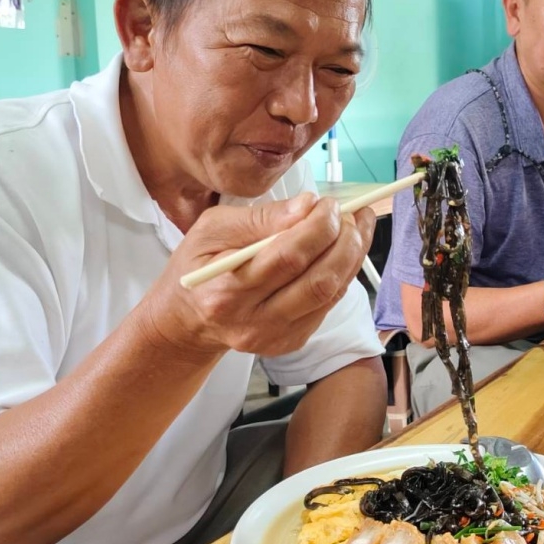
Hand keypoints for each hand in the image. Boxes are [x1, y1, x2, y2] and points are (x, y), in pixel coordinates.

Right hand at [139, 192, 375, 357]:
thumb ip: (260, 218)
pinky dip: (343, 273)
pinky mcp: (291, 340)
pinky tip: (343, 250)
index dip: (318, 227)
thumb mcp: (212, 230)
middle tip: (349, 213)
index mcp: (226, 291)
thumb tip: (307, 206)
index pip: (287, 257)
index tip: (327, 203)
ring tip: (356, 226)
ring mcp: (275, 336)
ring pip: (330, 294)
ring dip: (352, 256)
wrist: (187, 320)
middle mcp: (252, 322)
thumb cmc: (198, 268)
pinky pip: (329, 305)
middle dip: (345, 241)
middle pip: (317, 280)